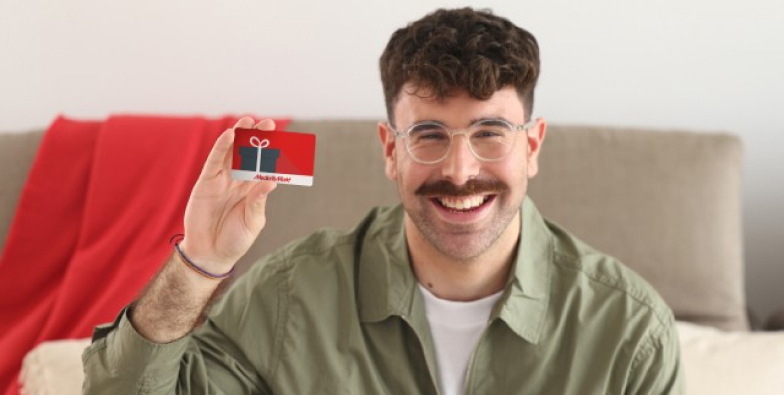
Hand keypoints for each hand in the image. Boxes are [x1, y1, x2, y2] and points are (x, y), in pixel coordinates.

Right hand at [179, 117, 277, 273]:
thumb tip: (271, 181)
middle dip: (258, 139)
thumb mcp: (252, 222)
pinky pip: (214, 161)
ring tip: (249, 121)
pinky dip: (221, 147)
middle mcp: (238, 181)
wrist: (211, 254)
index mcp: (253, 190)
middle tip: (269, 123)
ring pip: (231, 153)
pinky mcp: (206, 182)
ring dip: (240, 136)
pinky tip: (230, 134)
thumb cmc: (235, 240)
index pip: (264, 166)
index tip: (282, 138)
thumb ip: (258, 201)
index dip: (271, 152)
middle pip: (248, 154)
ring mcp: (222, 180)